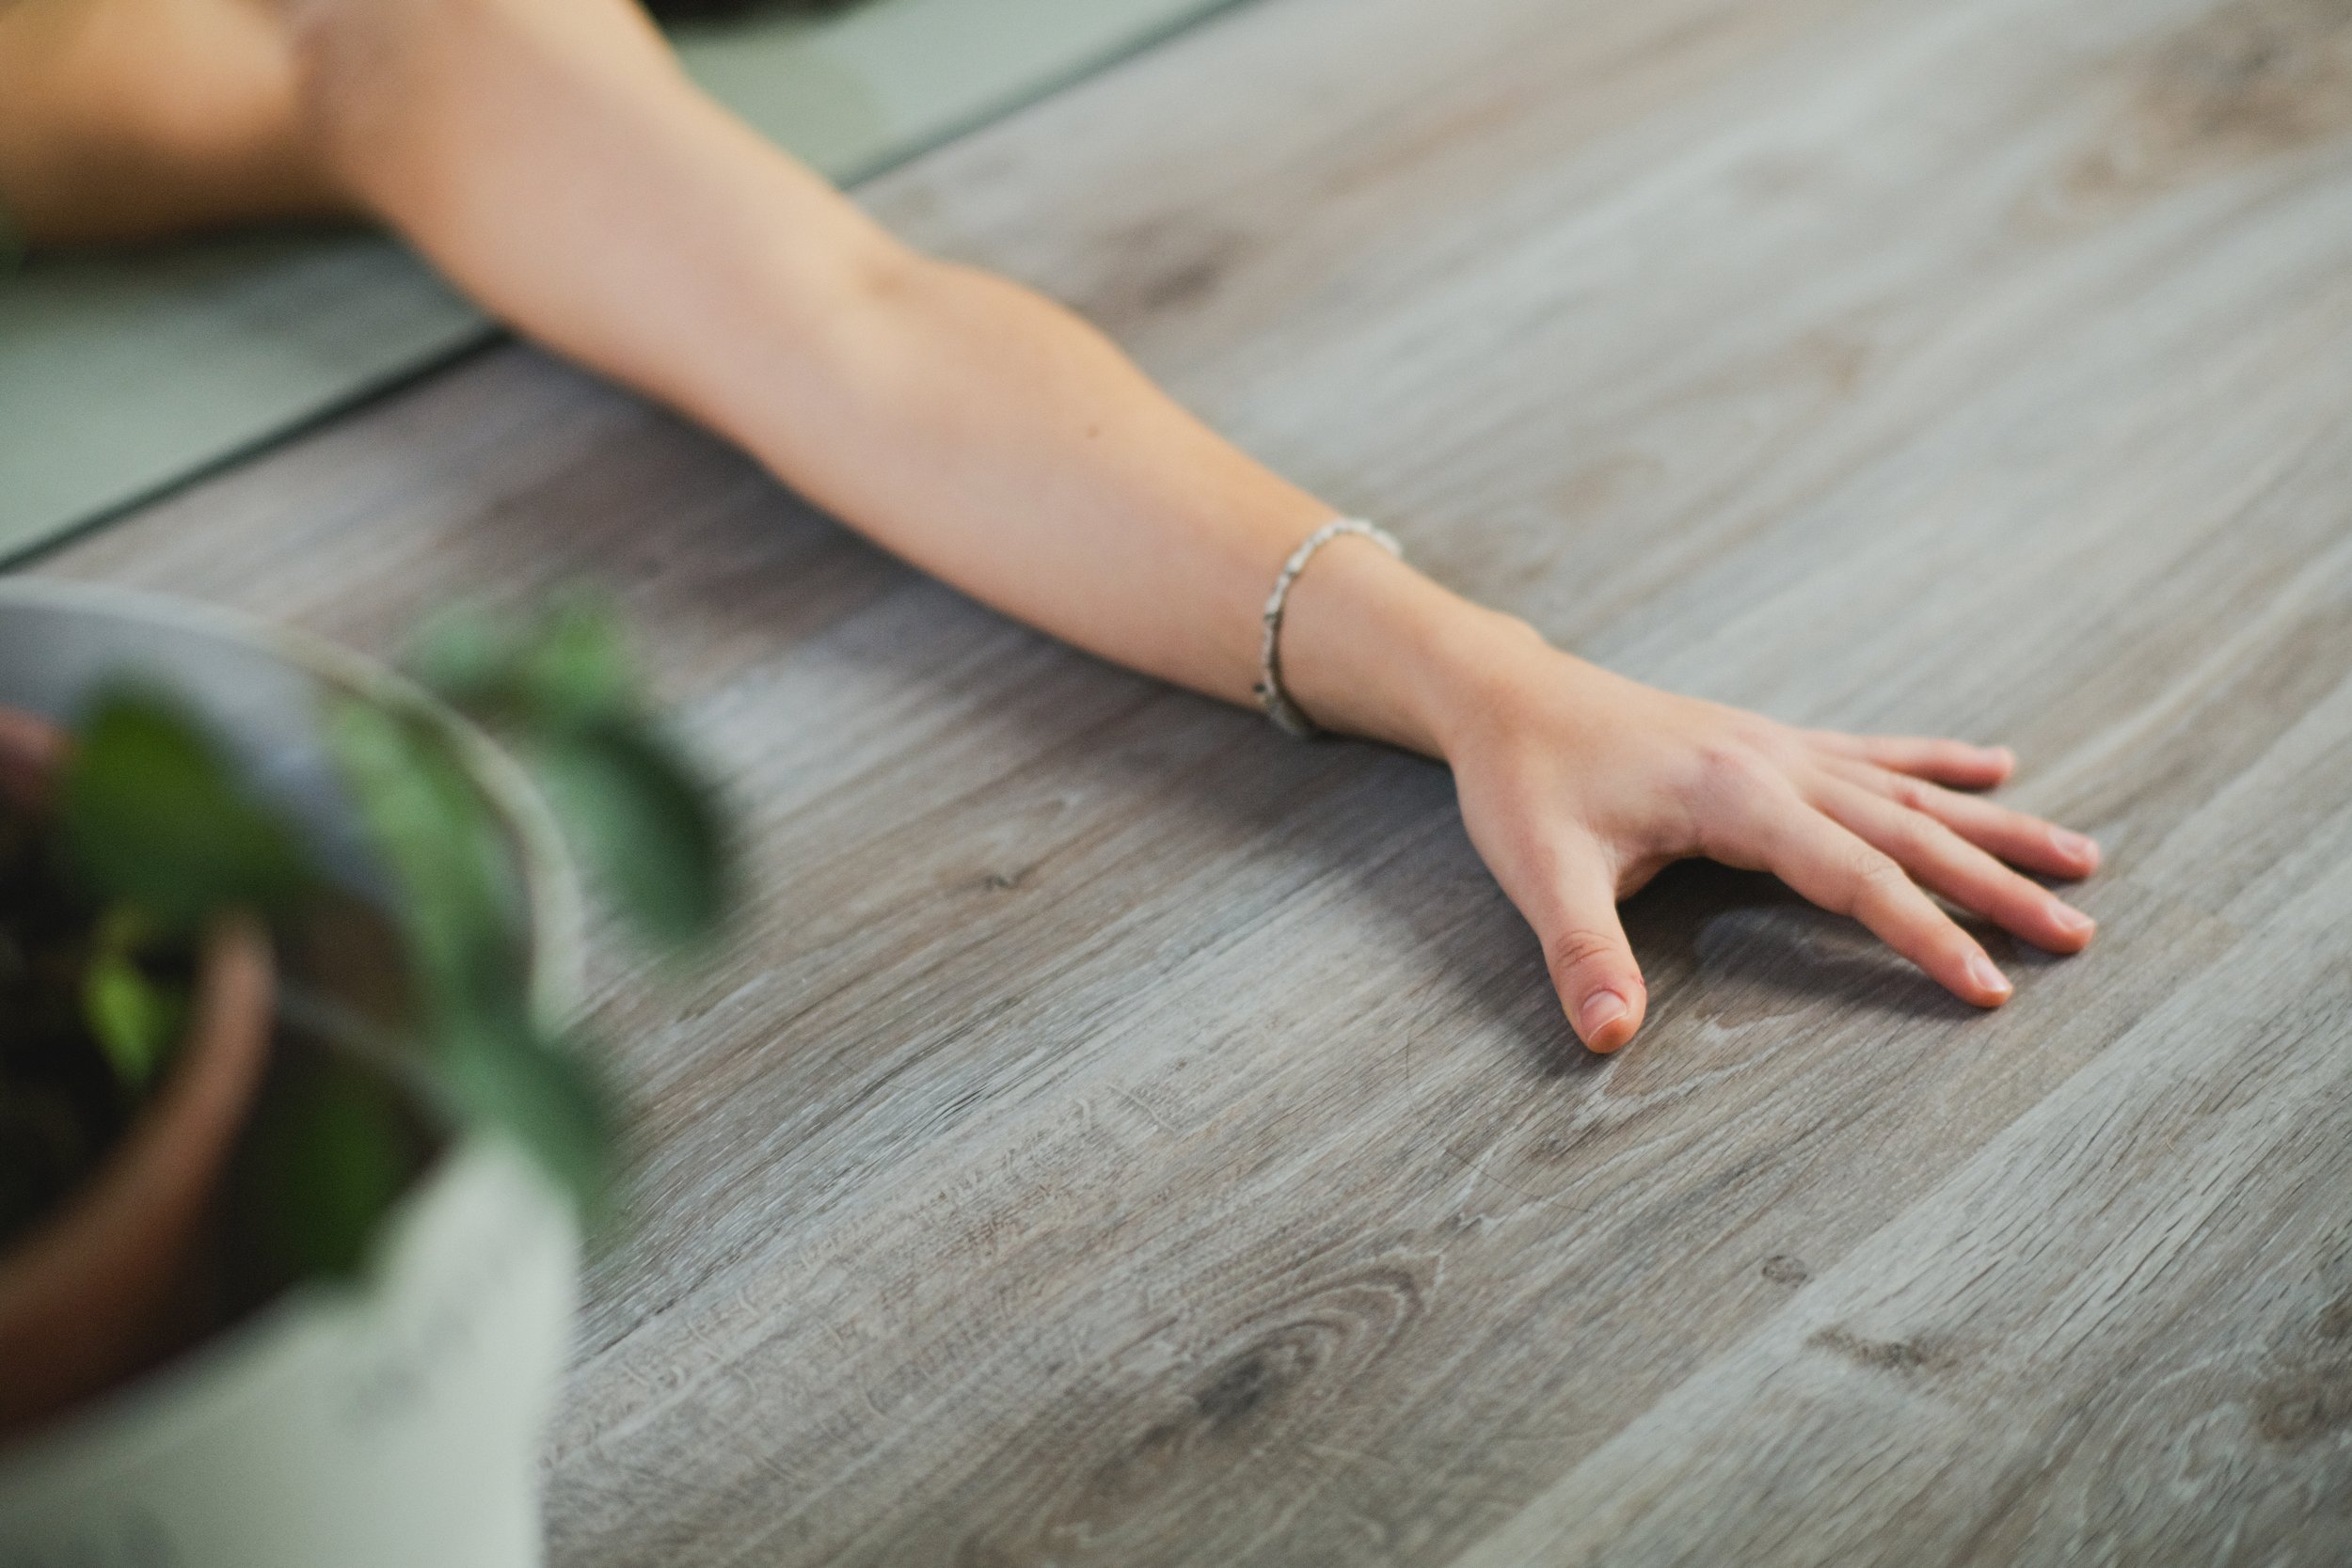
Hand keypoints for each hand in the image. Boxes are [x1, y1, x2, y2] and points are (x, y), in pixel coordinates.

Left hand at [1433, 628, 2099, 1052]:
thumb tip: (1607, 1037)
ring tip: (2083, 858)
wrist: (1504, 692)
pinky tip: (1995, 766)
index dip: (1925, 934)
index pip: (1856, 877)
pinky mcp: (1763, 742)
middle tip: (2079, 935)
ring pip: (1910, 791)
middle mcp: (1775, 763)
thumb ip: (1579, 954)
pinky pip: (1872, 753)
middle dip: (1997, 887)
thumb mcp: (1539, 870)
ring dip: (1995, 827)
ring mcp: (1776, 746)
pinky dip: (1937, 763)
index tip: (1990, 988)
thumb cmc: (1520, 779)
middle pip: (1910, 832)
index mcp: (1737, 795)